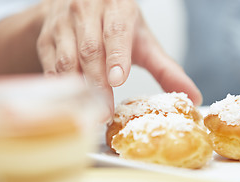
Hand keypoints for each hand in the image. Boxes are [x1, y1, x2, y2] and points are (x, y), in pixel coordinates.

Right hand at [37, 0, 201, 110]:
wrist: (79, 4)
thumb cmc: (116, 25)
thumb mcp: (143, 41)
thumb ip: (166, 68)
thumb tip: (193, 96)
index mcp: (116, 8)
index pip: (116, 31)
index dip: (116, 56)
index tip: (117, 80)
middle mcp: (86, 11)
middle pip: (90, 50)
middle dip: (97, 83)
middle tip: (104, 112)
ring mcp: (62, 24)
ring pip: (66, 59)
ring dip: (76, 88)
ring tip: (87, 114)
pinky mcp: (46, 39)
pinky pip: (49, 66)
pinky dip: (59, 88)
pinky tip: (69, 105)